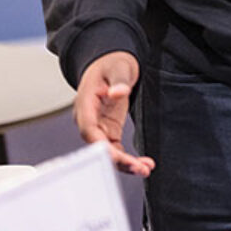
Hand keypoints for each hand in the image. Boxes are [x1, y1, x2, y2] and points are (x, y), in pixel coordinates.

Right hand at [74, 51, 155, 176]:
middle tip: (139, 168)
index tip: (116, 156)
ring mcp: (99, 126)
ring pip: (107, 151)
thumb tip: (118, 92)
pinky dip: (127, 159)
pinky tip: (142, 164)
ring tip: (145, 169)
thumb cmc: (111, 63)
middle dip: (117, 160)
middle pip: (97, 146)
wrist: (111, 61)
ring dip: (124, 163)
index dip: (100, 146)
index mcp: (85, 103)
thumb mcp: (118, 67)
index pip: (89, 130)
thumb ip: (118, 81)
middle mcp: (88, 118)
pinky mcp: (108, 130)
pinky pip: (115, 149)